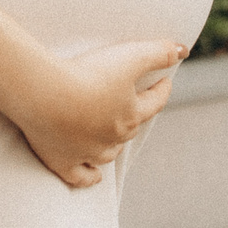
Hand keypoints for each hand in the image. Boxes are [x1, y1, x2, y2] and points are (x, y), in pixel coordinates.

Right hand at [11, 38, 186, 187]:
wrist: (44, 93)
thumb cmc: (88, 73)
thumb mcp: (129, 57)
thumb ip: (158, 53)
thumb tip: (183, 50)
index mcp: (131, 115)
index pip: (154, 103)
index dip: (161, 90)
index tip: (165, 81)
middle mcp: (113, 138)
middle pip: (130, 128)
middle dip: (135, 115)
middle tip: (133, 102)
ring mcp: (87, 153)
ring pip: (109, 153)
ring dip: (114, 144)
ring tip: (113, 134)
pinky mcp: (62, 161)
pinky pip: (81, 177)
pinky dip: (89, 176)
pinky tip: (95, 176)